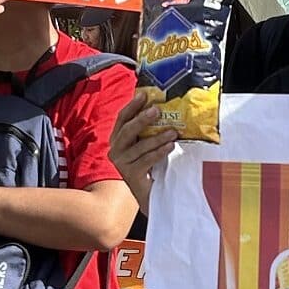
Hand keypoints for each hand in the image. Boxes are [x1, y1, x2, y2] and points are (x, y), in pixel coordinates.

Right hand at [109, 92, 176, 216]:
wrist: (151, 193)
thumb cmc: (151, 165)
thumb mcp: (147, 144)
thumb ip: (149, 129)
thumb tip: (162, 106)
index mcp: (118, 139)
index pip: (122, 119)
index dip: (132, 106)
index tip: (144, 95)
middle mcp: (116, 150)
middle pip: (127, 130)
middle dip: (142, 119)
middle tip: (157, 110)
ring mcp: (121, 163)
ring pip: (139, 146)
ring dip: (157, 137)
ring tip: (173, 132)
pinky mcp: (130, 175)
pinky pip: (146, 160)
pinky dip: (159, 152)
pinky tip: (170, 147)